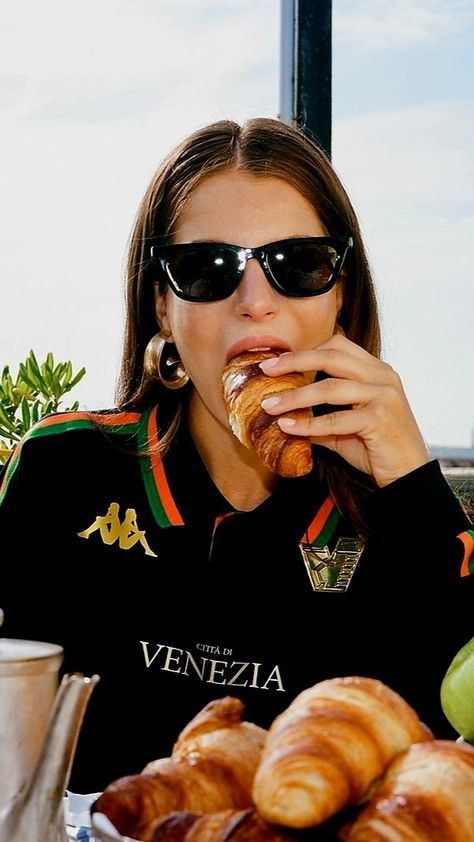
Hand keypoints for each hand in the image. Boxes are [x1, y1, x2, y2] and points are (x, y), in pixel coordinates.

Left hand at [259, 334, 430, 487]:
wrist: (408, 475)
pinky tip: (288, 427)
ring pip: (330, 388)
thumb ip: (318, 414)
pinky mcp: (380, 419)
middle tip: (266, 370)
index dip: (305, 351)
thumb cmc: (376, 447)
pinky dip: (309, 424)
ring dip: (295, 397)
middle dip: (294, 361)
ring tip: (270, 406)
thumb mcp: (343, 426)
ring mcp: (384, 396)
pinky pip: (336, 419)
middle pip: (331, 357)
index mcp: (376, 370)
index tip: (276, 362)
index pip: (338, 346)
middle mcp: (382, 376)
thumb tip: (281, 412)